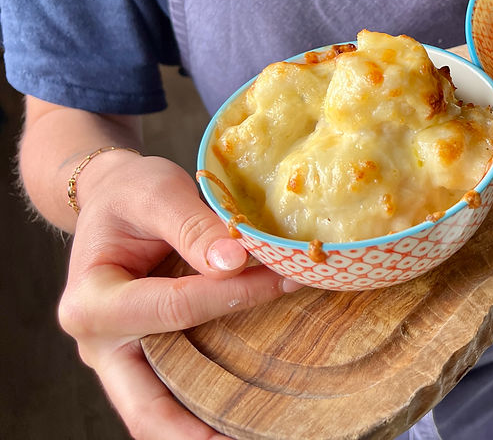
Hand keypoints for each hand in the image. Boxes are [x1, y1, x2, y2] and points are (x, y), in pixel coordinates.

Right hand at [57, 152, 299, 439]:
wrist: (113, 200)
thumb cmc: (132, 193)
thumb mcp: (157, 192)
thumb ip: (195, 227)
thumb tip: (237, 262)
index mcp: (91, 300)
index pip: (175, 308)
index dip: (235, 295)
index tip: (287, 277)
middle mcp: (99, 343)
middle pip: (145, 407)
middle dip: (195, 432)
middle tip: (247, 439)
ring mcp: (120, 359)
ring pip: (157, 415)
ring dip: (205, 428)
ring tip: (256, 433)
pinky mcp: (144, 360)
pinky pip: (172, 395)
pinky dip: (205, 408)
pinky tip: (248, 411)